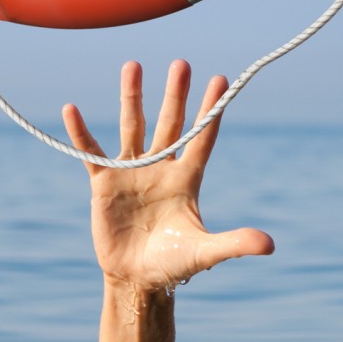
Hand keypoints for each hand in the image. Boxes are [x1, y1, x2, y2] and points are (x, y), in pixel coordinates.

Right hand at [63, 60, 273, 293]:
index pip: (202, 138)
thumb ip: (235, 243)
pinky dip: (81, 132)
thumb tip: (270, 245)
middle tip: (182, 64)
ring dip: (132, 97)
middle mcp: (161, 169)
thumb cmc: (173, 264)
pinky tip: (71, 109)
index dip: (211, 110)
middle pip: (170, 124)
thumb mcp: (205, 253)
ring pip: (133, 127)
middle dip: (176, 95)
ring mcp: (132, 172)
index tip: (220, 79)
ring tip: (133, 65)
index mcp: (187, 180)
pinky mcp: (105, 183)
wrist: (136, 278)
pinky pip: (91, 152)